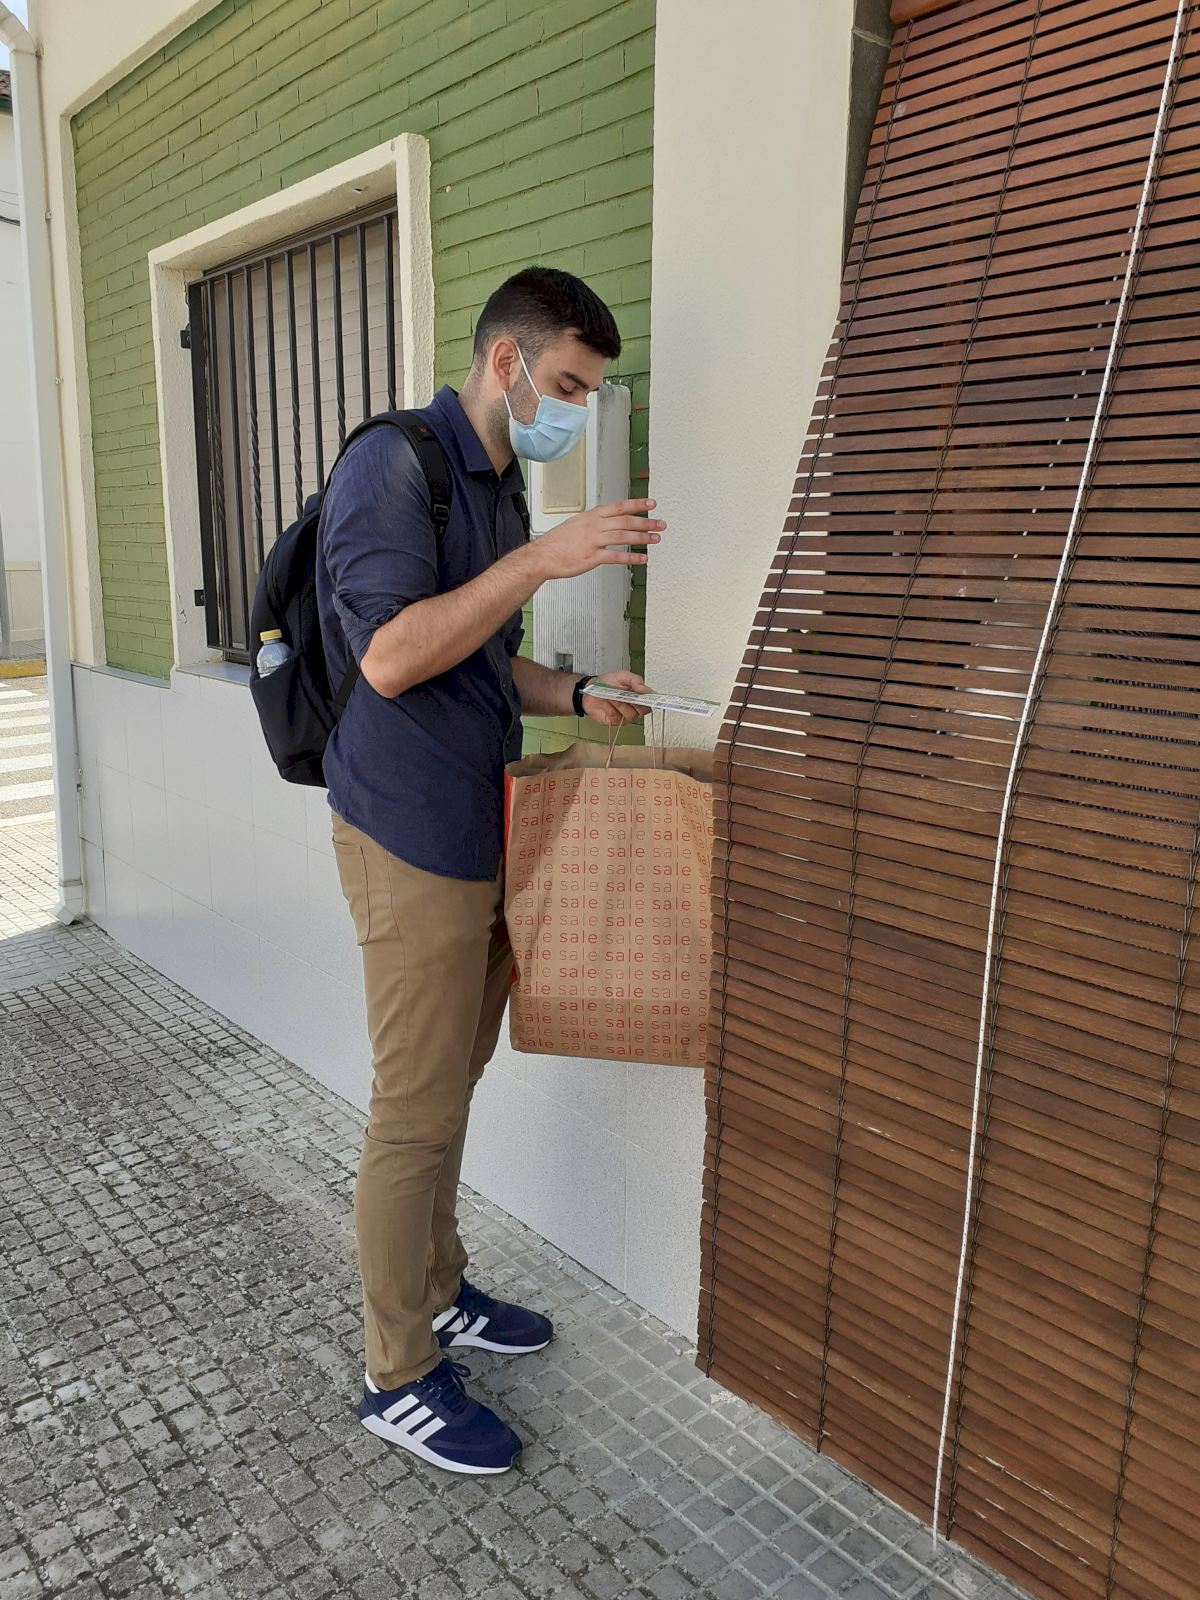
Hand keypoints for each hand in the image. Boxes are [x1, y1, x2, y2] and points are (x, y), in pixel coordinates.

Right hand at [536, 500, 664, 580]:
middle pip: (626, 521)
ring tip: (655, 539)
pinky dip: (631, 557)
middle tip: (660, 524)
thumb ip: (594, 523)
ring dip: (642, 537)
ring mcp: (593, 541)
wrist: (542, 556)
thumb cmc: (557, 542)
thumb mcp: (577, 524)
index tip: (651, 504)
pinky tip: (641, 558)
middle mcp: (594, 526)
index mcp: (592, 516)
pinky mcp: (592, 557)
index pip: (619, 507)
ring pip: (623, 536)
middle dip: (646, 522)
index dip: (637, 504)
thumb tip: (607, 522)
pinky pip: (616, 556)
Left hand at [581, 670, 652, 726]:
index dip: (653, 700)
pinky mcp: (615, 721)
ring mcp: (625, 715)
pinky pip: (616, 717)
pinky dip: (610, 708)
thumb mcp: (622, 676)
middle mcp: (634, 707)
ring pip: (630, 714)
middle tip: (626, 695)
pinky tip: (606, 702)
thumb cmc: (607, 682)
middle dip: (634, 702)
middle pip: (643, 710)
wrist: (590, 690)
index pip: (651, 701)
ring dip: (620, 704)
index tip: (649, 697)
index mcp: (639, 695)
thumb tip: (643, 688)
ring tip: (612, 696)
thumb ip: (634, 680)